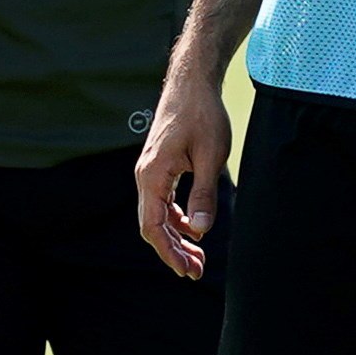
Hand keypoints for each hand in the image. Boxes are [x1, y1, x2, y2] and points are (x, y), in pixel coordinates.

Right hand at [135, 69, 231, 278]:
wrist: (192, 82)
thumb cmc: (202, 114)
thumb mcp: (210, 156)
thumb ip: (204, 194)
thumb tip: (201, 232)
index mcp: (152, 175)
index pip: (153, 227)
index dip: (169, 253)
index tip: (188, 271)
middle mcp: (145, 176)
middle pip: (151, 226)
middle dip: (173, 251)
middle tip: (197, 272)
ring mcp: (150, 171)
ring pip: (156, 215)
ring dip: (175, 237)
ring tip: (198, 257)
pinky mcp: (159, 167)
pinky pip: (162, 202)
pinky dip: (175, 220)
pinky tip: (194, 229)